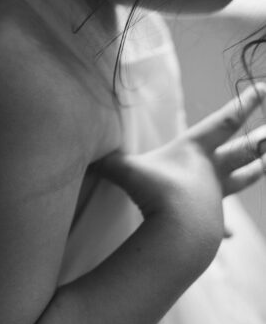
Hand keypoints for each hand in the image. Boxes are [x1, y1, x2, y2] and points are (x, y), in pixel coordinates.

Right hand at [97, 86, 265, 259]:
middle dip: (261, 137)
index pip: (226, 119)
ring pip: (242, 179)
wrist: (179, 232)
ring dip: (254, 171)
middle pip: (244, 148)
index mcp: (196, 149)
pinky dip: (223, 227)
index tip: (263, 87)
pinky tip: (230, 236)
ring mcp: (215, 196)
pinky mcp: (213, 221)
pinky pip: (220, 222)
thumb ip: (104, 158)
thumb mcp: (125, 169)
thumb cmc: (156, 193)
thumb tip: (76, 145)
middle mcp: (212, 170)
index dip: (244, 102)